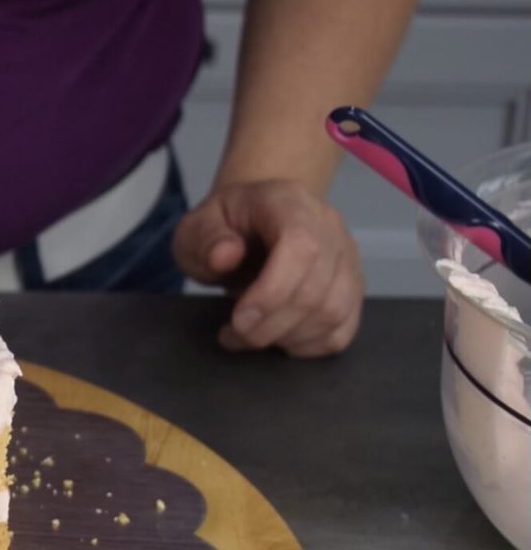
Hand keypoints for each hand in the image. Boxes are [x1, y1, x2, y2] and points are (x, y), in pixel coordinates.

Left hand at [173, 180, 364, 357]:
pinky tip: (279, 340)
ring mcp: (347, 258)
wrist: (251, 224)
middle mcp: (329, 227)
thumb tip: (225, 256)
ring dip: (287, 338)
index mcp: (289, 203)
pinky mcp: (352, 287)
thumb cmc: (223, 228)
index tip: (238, 320)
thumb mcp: (197, 226)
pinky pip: (343, 328)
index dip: (272, 292)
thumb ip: (204, 239)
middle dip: (270, 326)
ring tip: (250, 337)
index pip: (301, 247)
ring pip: (333, 313)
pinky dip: (309, 346)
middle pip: (316, 289)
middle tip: (232, 335)